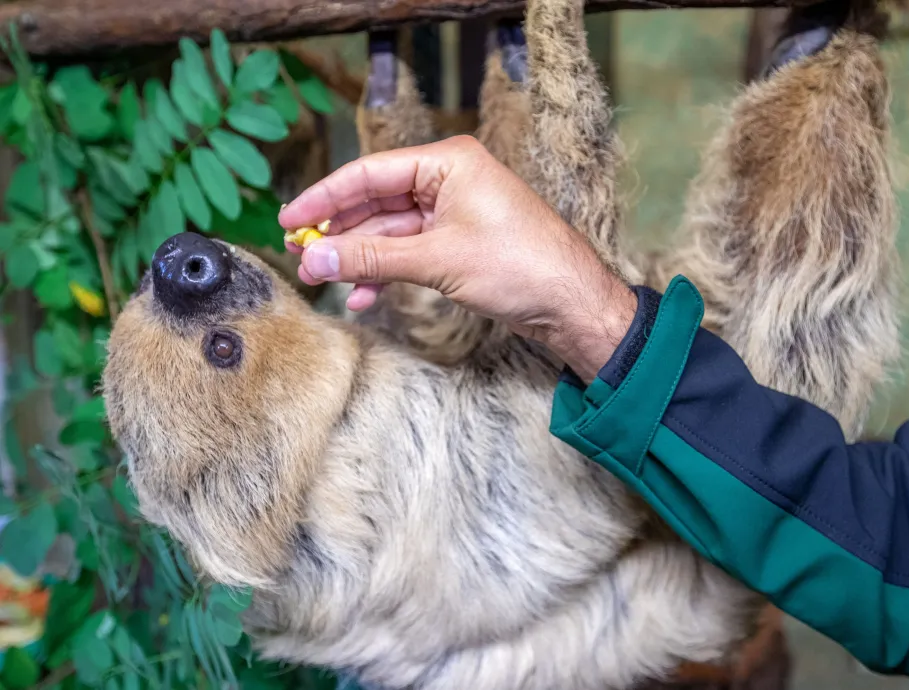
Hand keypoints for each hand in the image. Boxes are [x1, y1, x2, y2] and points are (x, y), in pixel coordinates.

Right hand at [278, 135, 635, 381]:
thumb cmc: (520, 265)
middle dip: (340, 232)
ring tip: (326, 280)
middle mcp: (449, 180)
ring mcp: (454, 212)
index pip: (370, 173)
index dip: (324, 197)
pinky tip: (364, 296)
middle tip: (302, 254)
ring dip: (359, 257)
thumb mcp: (437, 259)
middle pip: (376, 200)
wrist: (571, 303)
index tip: (290, 219)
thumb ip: (371, 257)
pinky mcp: (459, 243)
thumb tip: (316, 260)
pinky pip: (409, 252)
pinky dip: (386, 272)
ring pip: (390, 230)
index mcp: (448, 161)